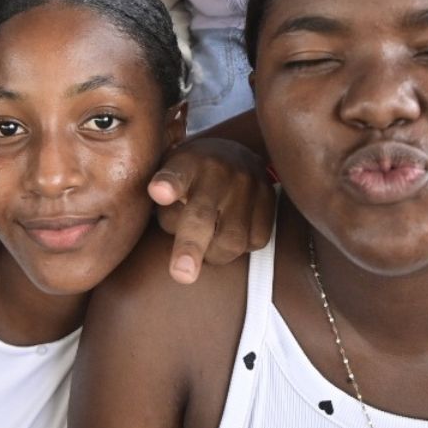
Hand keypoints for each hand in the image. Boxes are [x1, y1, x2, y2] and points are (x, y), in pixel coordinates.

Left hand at [147, 136, 275, 284]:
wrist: (235, 153)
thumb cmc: (191, 175)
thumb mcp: (169, 173)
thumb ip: (160, 196)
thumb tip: (163, 215)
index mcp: (187, 163)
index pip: (175, 174)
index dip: (168, 184)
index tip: (158, 193)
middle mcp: (218, 172)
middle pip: (202, 216)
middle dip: (190, 246)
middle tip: (181, 274)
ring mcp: (247, 184)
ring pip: (232, 239)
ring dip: (214, 254)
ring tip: (206, 248)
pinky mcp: (269, 198)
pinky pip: (256, 240)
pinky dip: (242, 248)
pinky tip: (229, 235)